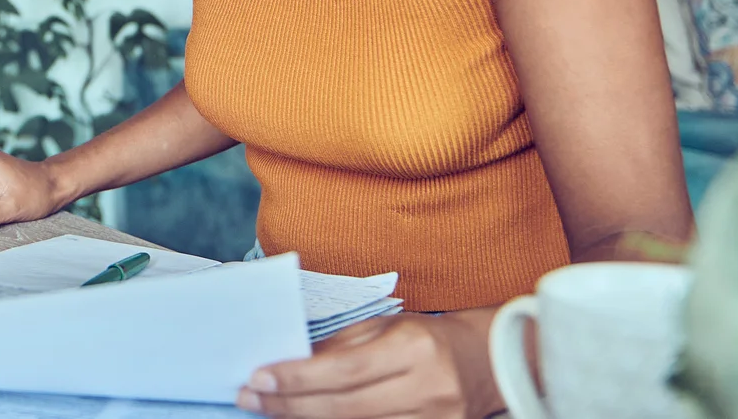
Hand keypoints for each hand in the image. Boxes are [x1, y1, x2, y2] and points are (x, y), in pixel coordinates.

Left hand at [240, 313, 485, 418]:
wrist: (489, 362)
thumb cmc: (428, 337)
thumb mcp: (386, 327)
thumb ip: (341, 347)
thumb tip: (290, 364)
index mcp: (413, 348)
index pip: (344, 370)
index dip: (297, 378)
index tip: (257, 378)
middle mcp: (426, 388)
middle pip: (344, 407)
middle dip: (290, 404)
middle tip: (248, 398)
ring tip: (270, 411)